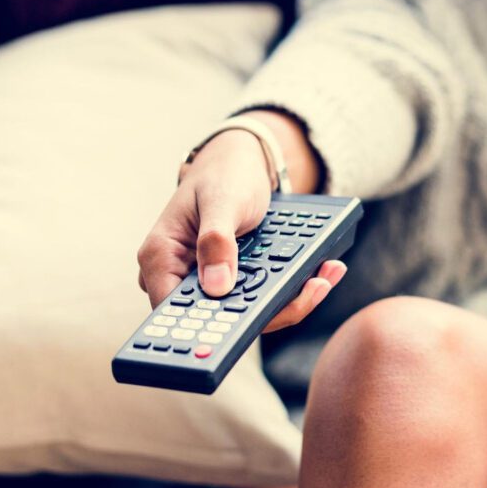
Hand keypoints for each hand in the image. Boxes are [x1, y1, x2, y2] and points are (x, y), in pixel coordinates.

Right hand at [137, 127, 344, 332]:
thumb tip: (217, 287)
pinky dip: (288, 290)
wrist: (239, 160)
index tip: (248, 324)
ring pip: (244, 312)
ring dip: (287, 301)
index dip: (207, 326)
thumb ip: (216, 241)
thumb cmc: (223, 173)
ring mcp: (205, 282)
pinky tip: (320, 275)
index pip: (173, 311)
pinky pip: (257, 298)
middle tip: (311, 290)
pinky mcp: (231, 283)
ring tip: (325, 278)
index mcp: (160, 258)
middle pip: (216, 318)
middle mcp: (178, 276)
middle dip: (267, 310)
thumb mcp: (223, 201)